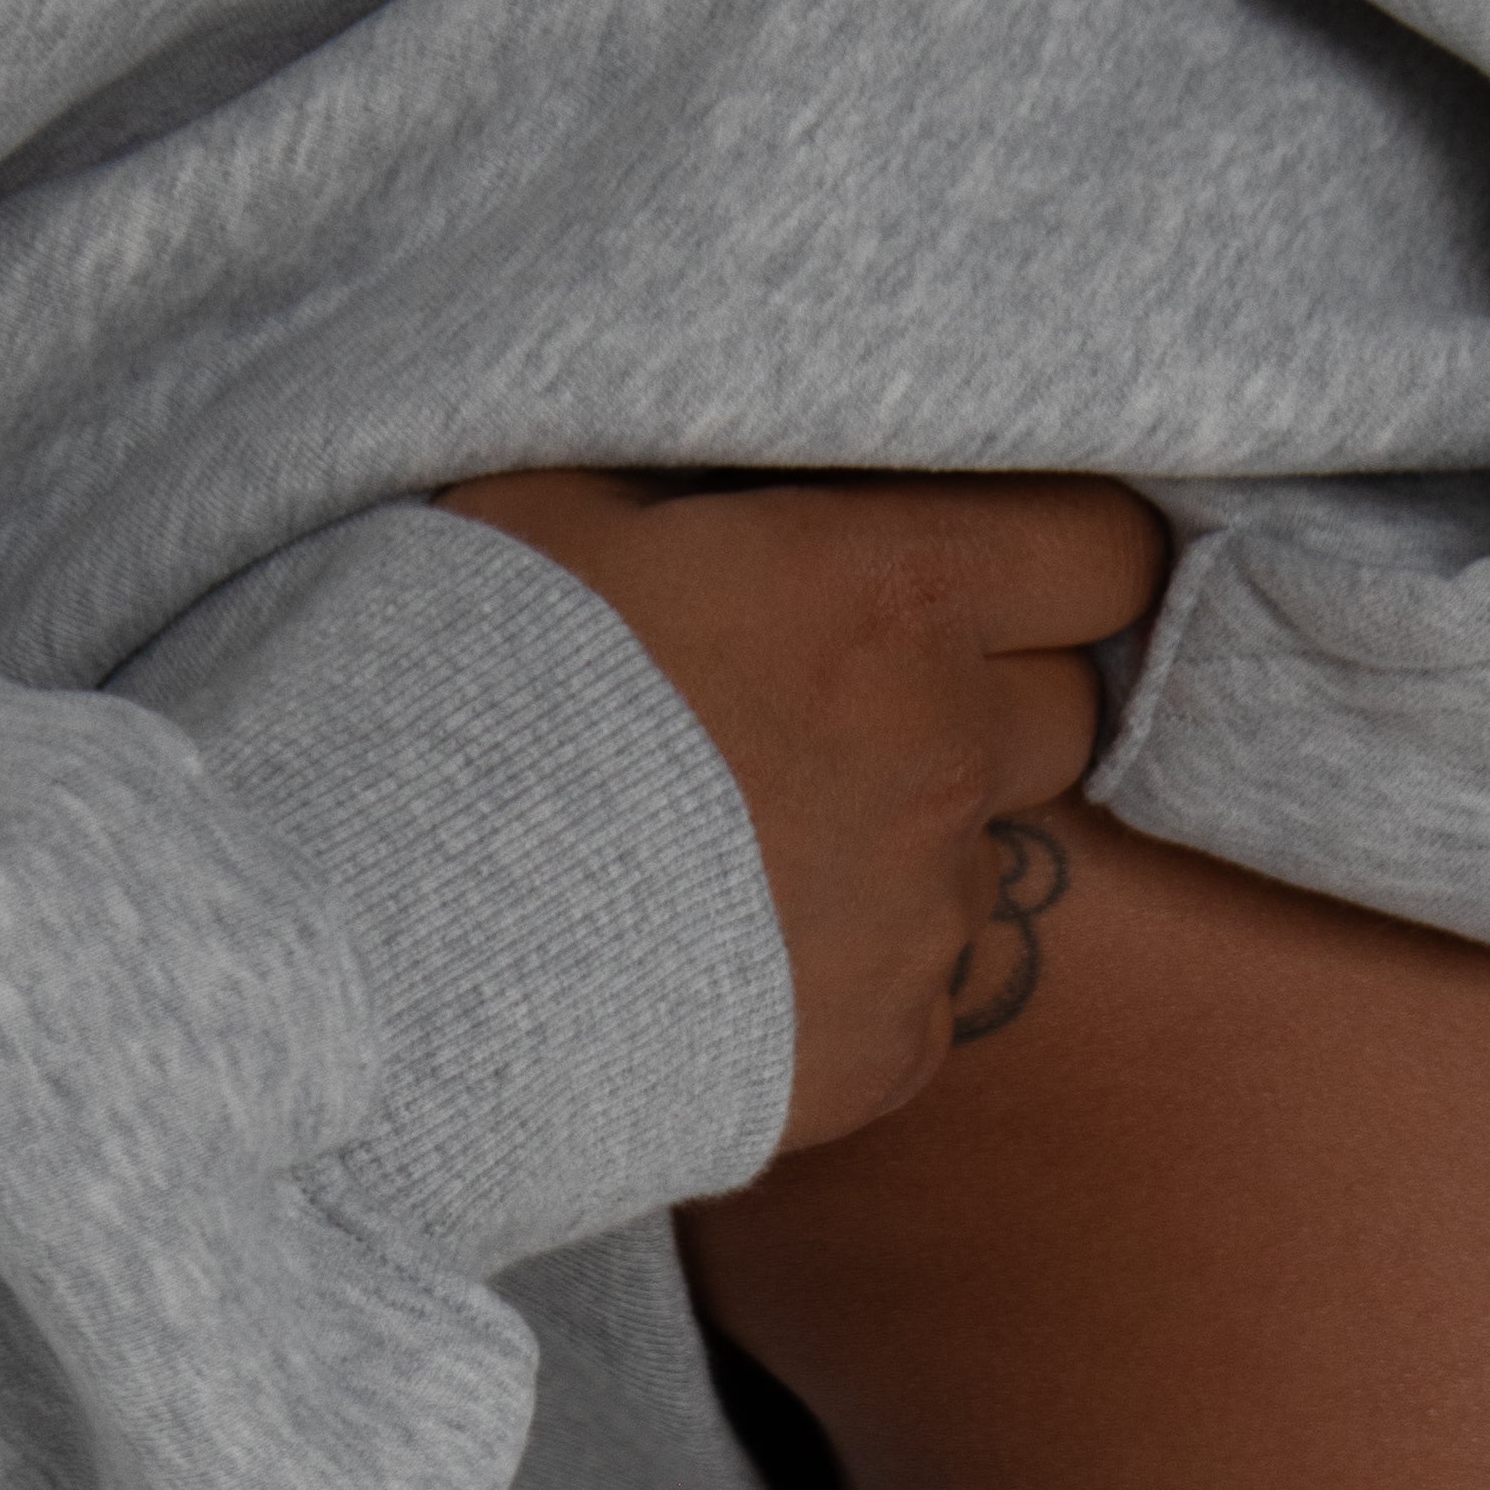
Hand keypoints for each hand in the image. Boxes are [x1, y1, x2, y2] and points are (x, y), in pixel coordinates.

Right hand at [435, 467, 1168, 1152]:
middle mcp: (943, 757)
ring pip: (977, 853)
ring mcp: (924, 920)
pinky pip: (914, 991)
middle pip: (1067, 705)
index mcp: (888, 593)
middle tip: (848, 691)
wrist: (388, 948)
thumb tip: (755, 436)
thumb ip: (703, 463)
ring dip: (901, 834)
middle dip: (988, 685)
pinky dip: (846, 970)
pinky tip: (725, 953)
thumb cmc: (450, 685)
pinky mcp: (887, 1053)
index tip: (1003, 559)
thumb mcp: (552, 493)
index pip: (1101, 551)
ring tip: (746, 839)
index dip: (1059, 548)